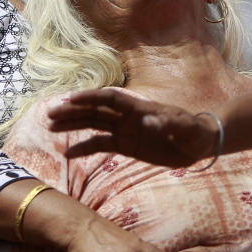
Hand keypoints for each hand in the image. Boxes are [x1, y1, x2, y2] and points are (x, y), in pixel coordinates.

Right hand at [47, 88, 220, 166]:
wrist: (201, 143)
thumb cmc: (195, 131)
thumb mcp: (186, 128)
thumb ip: (168, 124)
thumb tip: (148, 122)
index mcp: (140, 108)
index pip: (110, 99)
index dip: (90, 98)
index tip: (70, 100)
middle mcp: (128, 117)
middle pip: (96, 110)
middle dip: (74, 111)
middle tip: (50, 114)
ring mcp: (126, 130)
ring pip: (94, 124)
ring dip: (73, 125)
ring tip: (51, 127)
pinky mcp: (127, 145)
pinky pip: (101, 145)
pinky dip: (84, 148)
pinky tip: (69, 153)